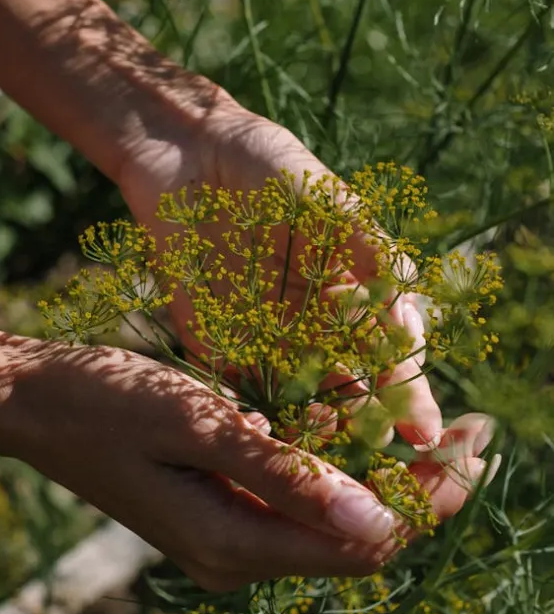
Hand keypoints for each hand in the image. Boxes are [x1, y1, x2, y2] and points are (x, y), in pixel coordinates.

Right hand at [0, 337, 491, 591]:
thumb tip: (382, 521)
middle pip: (360, 541)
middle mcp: (237, 559)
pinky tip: (363, 430)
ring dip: (387, 481)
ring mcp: (227, 543)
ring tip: (437, 429)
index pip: (367, 541)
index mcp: (234, 545)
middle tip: (478, 431)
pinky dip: (340, 472)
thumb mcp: (199, 427)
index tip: (482, 442)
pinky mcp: (219, 517)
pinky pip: (299, 507)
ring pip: (334, 524)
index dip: (433, 497)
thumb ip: (287, 476)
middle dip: (424, 491)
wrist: (32, 405)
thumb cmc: (106, 403)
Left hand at [116, 98, 442, 450]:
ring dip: (313, 431)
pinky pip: (235, 392)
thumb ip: (368, 248)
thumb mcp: (329, 199)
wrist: (187, 155)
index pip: (391, 356)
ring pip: (297, 403)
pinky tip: (266, 440)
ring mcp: (264, 341)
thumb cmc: (269, 166)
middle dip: (367, 428)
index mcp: (352, 297)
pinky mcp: (213, 345)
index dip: (410, 395)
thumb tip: (408, 306)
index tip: (424, 431)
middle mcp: (313, 328)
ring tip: (327, 451)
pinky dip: (250, 419)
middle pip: (350, 392)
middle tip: (380, 458)